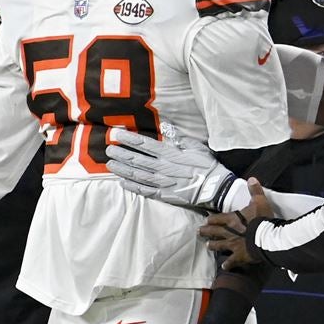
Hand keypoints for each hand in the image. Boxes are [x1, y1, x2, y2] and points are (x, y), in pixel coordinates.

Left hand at [106, 128, 238, 210]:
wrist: (215, 187)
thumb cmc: (206, 165)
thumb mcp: (195, 146)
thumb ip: (179, 138)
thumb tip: (167, 128)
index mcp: (170, 154)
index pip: (144, 144)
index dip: (129, 139)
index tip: (116, 134)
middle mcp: (162, 168)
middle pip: (137, 159)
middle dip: (121, 154)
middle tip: (108, 149)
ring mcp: (162, 182)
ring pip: (137, 175)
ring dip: (122, 169)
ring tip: (110, 165)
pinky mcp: (164, 195)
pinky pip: (145, 190)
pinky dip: (132, 186)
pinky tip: (122, 182)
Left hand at [199, 180, 273, 267]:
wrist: (266, 238)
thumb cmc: (262, 219)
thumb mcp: (260, 202)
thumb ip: (255, 191)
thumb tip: (251, 178)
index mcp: (233, 219)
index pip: (218, 218)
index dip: (212, 219)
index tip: (207, 219)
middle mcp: (229, 232)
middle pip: (214, 231)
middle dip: (206, 231)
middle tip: (198, 232)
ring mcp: (233, 245)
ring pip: (220, 245)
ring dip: (213, 245)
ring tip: (207, 246)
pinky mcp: (240, 256)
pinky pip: (232, 261)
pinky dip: (228, 264)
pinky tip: (224, 267)